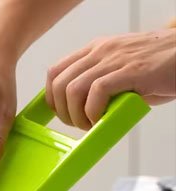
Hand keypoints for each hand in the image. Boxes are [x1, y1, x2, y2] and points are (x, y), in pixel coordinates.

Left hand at [46, 28, 175, 129]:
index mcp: (94, 50)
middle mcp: (100, 51)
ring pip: (74, 89)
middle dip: (62, 111)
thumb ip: (96, 84)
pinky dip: (93, 112)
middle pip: (60, 83)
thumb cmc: (155, 68)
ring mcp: (115, 59)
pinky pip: (97, 92)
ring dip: (77, 115)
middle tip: (77, 124)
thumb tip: (78, 109)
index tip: (60, 113)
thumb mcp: (118, 71)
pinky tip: (102, 120)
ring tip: (90, 125)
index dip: (51, 97)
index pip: (55, 72)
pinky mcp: (131, 70)